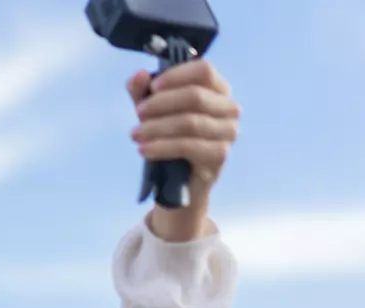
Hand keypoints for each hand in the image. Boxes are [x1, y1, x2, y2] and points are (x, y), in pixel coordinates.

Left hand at [129, 60, 238, 241]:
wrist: (178, 181)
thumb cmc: (168, 136)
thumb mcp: (151, 111)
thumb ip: (142, 91)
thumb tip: (139, 75)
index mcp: (217, 89)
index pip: (204, 70)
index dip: (176, 75)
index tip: (152, 87)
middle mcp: (229, 108)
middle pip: (195, 95)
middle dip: (161, 103)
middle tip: (138, 113)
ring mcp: (228, 132)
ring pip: (190, 122)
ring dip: (157, 127)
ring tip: (135, 134)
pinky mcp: (219, 155)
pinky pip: (188, 146)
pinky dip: (161, 147)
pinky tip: (143, 150)